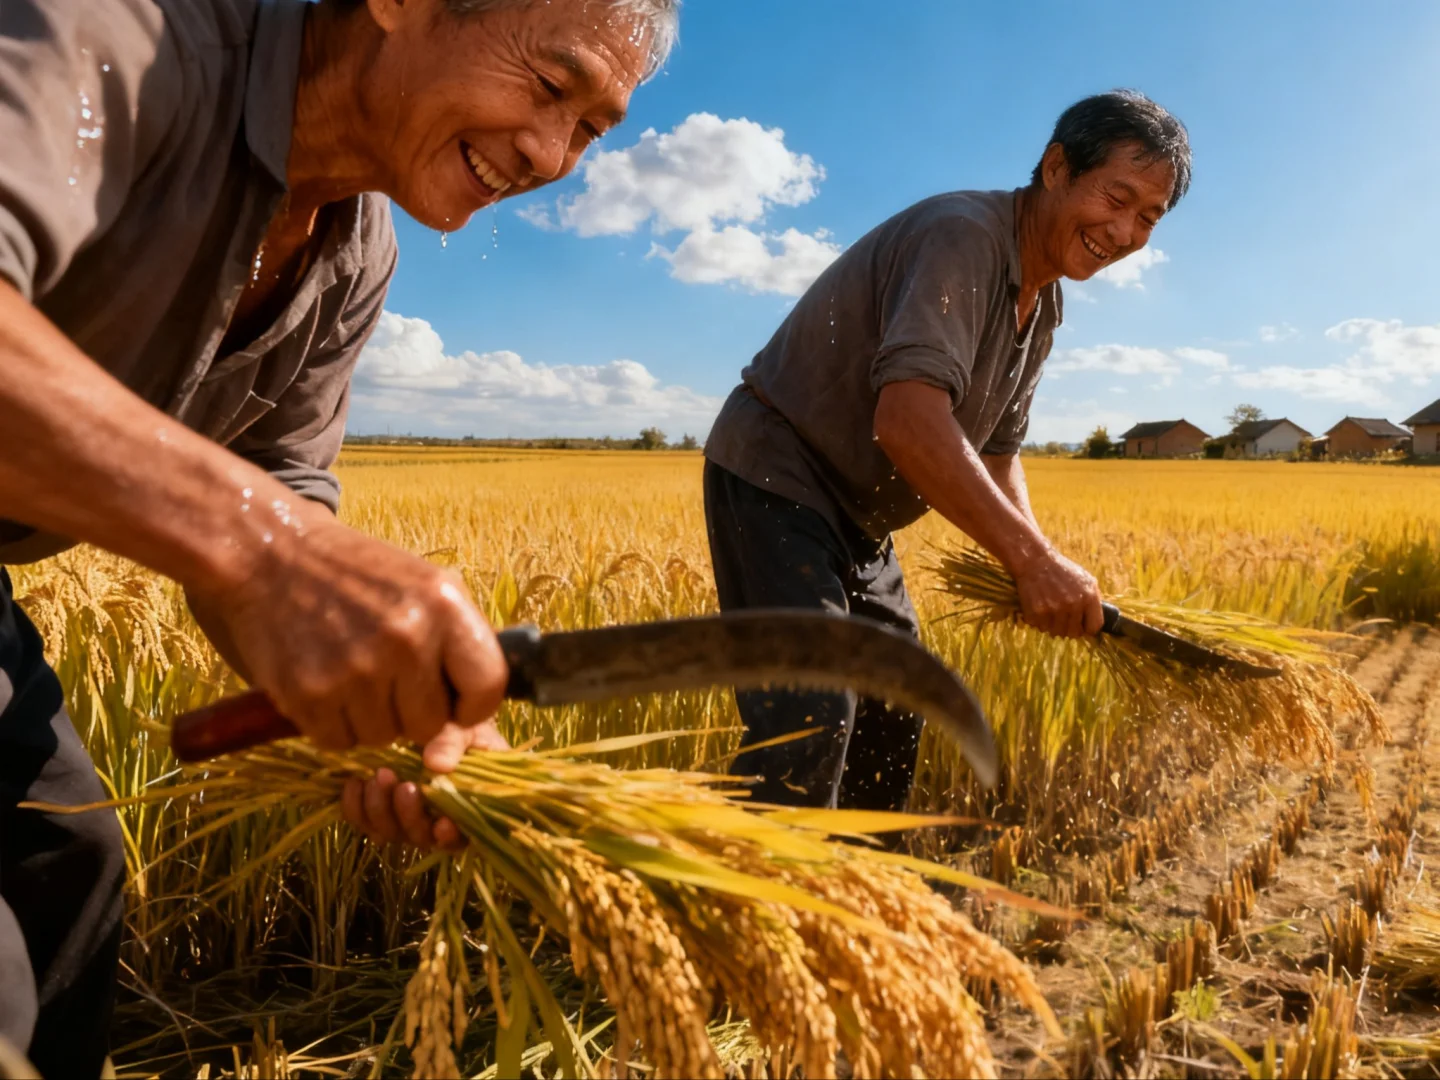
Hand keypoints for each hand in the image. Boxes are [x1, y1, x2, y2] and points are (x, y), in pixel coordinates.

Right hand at [187, 512, 507, 751]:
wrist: (270, 554)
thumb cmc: (357, 572)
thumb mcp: (424, 582)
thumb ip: (458, 638)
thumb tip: (481, 705)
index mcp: (443, 606)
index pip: (488, 687)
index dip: (473, 706)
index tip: (456, 705)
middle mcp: (405, 638)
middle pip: (432, 724)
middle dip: (414, 714)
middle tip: (390, 683)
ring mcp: (356, 669)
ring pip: (384, 737)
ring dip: (371, 719)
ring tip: (353, 675)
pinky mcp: (310, 693)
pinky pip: (340, 741)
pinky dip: (333, 724)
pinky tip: (326, 684)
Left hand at [340, 719, 509, 850]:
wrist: (428, 712)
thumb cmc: (458, 724)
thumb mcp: (464, 728)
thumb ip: (453, 744)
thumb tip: (436, 765)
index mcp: (464, 807)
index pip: (460, 838)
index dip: (450, 837)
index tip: (443, 822)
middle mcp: (432, 819)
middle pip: (419, 836)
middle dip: (408, 816)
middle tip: (403, 785)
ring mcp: (401, 815)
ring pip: (387, 832)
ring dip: (381, 809)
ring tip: (380, 775)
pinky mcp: (375, 806)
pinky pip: (360, 818)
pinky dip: (355, 806)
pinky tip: (356, 782)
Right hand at [1013, 548, 1104, 638]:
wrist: (1035, 561)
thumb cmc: (1062, 571)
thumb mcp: (1086, 580)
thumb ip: (1094, 601)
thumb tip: (1095, 624)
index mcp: (1088, 597)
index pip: (1094, 627)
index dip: (1087, 628)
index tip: (1081, 626)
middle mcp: (1073, 605)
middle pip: (1074, 633)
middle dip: (1068, 628)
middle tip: (1062, 618)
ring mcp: (1054, 609)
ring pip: (1056, 632)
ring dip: (1053, 626)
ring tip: (1050, 612)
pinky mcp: (1037, 611)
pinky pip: (1040, 627)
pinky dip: (1038, 621)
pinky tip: (1039, 609)